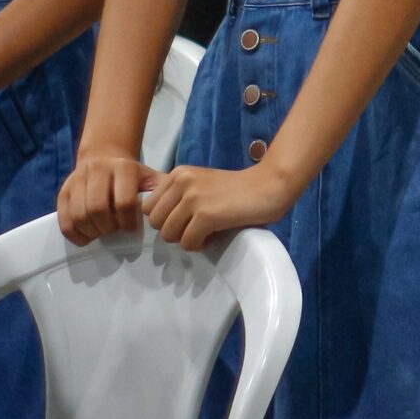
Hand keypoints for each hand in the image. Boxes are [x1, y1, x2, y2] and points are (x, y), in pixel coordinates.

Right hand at [57, 151, 158, 245]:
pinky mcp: (63, 191)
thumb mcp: (150, 177)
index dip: (128, 221)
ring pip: (78, 215)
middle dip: (107, 227)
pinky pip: (64, 220)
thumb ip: (162, 191)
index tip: (131, 228)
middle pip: (97, 209)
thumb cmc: (132, 175)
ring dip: (91, 231)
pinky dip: (75, 234)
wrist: (104, 158)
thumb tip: (171, 210)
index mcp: (123, 167)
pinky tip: (87, 236)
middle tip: (114, 230)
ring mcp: (77, 180)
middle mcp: (97, 170)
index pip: (124, 201)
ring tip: (102, 231)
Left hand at [141, 163, 296, 252]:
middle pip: (156, 222)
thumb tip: (159, 221)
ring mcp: (193, 198)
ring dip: (185, 239)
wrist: (270, 185)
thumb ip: (180, 194)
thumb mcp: (202, 183)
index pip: (149, 206)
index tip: (183, 221)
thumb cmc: (239, 188)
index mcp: (179, 173)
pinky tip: (213, 237)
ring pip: (169, 234)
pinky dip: (199, 245)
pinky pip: (188, 242)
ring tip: (204, 233)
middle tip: (193, 229)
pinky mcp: (206, 215)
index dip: (164, 218)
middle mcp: (182, 182)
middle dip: (172, 231)